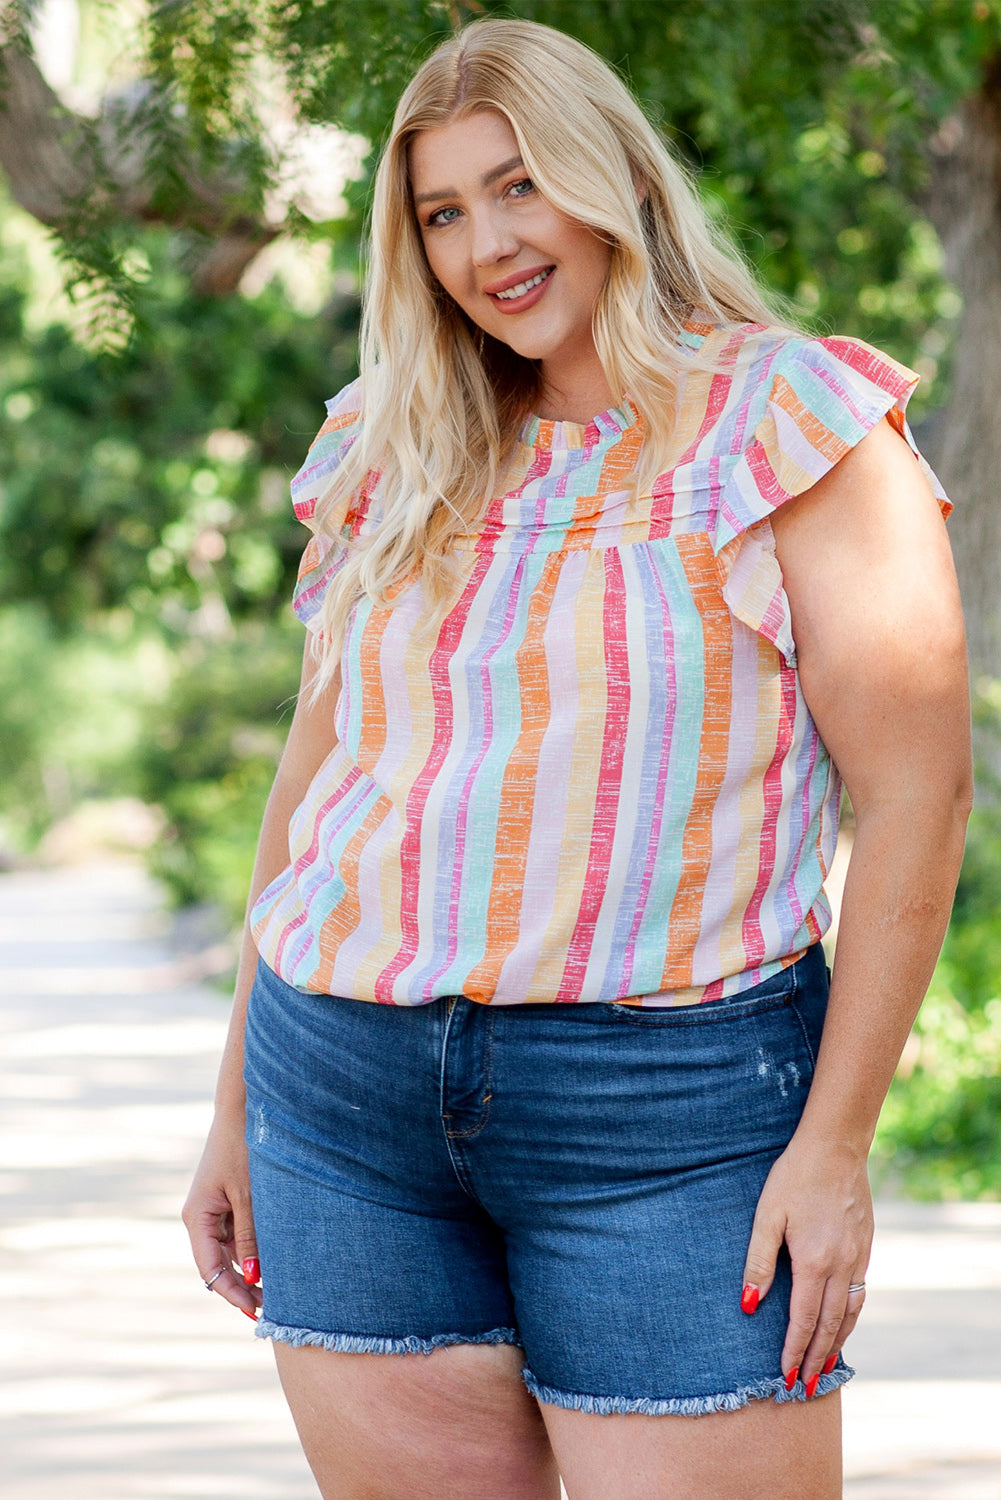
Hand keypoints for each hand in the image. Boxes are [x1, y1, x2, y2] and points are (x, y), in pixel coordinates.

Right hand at [182, 1109, 262, 1320]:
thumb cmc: (243, 1149)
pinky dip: (251, 1250)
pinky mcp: (226, 1202)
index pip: (210, 1268)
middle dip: (240, 1287)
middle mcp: (201, 1218)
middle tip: (269, 1310)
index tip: (254, 1312)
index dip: (231, 1292)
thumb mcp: (249, 1195)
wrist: (242, 1110)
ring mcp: (213, 1210)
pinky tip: (271, 1263)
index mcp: (197, 1217)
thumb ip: (249, 1236)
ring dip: (247, 1270)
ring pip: (229, 1252)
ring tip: (276, 1292)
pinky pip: (236, 1235)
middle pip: (218, 1264)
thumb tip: (251, 1276)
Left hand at [741, 1131, 872, 1393]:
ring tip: (826, 1366)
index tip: (787, 1376)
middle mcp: (841, 1266)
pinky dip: (851, 1317)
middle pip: (830, 1325)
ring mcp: (858, 1256)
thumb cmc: (793, 1177)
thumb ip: (759, 1262)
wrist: (835, 1147)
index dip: (794, 1350)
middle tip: (806, 1386)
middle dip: (817, 1358)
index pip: (803, 1320)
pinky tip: (843, 1323)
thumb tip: (749, 1306)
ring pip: (850, 1312)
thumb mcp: (767, 1216)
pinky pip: (860, 1293)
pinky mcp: (865, 1246)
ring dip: (837, 1342)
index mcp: (814, 1262)